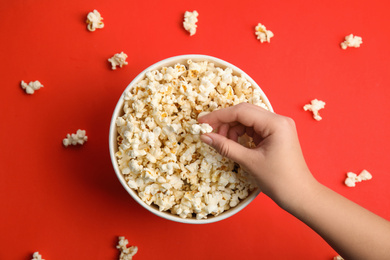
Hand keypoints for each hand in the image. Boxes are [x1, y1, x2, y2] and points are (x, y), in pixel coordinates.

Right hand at [198, 103, 315, 207]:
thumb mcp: (249, 162)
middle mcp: (278, 120)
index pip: (241, 111)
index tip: (201, 122)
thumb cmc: (279, 180)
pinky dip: (240, 134)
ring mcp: (278, 127)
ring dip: (232, 129)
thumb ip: (226, 147)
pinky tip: (233, 144)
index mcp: (275, 123)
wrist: (300, 195)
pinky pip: (253, 128)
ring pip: (247, 120)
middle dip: (225, 122)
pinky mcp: (276, 135)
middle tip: (209, 134)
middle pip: (244, 112)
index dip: (219, 116)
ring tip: (223, 143)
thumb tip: (204, 137)